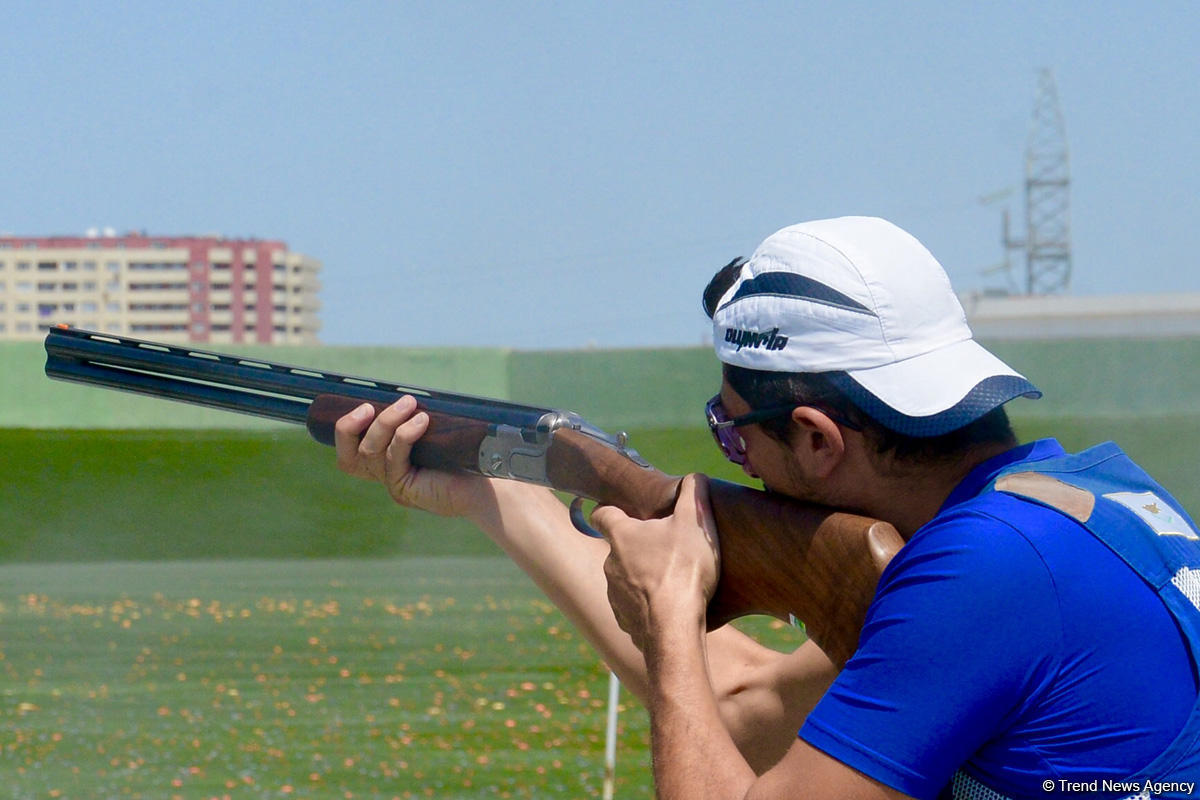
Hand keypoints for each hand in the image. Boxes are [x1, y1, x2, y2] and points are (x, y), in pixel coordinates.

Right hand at [333, 395, 486, 517]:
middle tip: (368, 406)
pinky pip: (394, 459)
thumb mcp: (434, 429)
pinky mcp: (406, 489)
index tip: (363, 405)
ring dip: (386, 422)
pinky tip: (422, 420)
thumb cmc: (465, 452)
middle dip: (349, 427)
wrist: (491, 481)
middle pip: (348, 457)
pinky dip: (405, 435)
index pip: (349, 452)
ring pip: (371, 452)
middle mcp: (385, 476)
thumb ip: (414, 416)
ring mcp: (394, 484)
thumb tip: (405, 393)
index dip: (345, 430)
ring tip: (409, 403)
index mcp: (386, 462)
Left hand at [592, 474, 719, 653]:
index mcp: (622, 536)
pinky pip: (633, 607)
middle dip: (637, 547)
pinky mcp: (623, 619)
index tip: (618, 510)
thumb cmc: (683, 569)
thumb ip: (693, 494)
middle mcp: (610, 563)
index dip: (610, 509)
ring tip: (671, 582)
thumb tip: (694, 477)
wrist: (674, 626)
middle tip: (666, 549)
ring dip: (642, 578)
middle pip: (620, 548)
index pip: (602, 514)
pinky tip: (667, 608)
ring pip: (625, 578)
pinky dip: (646, 606)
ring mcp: (614, 593)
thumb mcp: (694, 523)